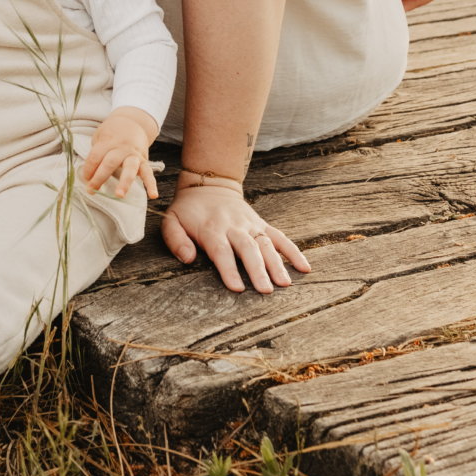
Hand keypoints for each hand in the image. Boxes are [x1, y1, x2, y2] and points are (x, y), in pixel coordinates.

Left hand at [80, 108, 159, 199]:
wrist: (132, 122)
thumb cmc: (112, 133)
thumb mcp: (100, 135)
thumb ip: (96, 152)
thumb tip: (89, 173)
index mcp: (108, 141)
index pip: (95, 156)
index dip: (88, 169)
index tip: (85, 179)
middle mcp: (121, 148)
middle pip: (110, 163)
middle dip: (99, 177)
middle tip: (92, 190)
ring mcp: (134, 155)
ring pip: (129, 169)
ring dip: (124, 183)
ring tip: (119, 195)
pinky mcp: (144, 161)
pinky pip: (149, 173)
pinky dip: (152, 185)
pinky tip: (153, 195)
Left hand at [162, 180, 309, 292]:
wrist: (209, 184)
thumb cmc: (188, 209)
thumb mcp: (171, 220)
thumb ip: (175, 239)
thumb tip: (187, 259)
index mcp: (211, 228)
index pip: (221, 250)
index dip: (229, 269)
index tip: (237, 287)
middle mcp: (234, 226)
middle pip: (248, 248)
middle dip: (257, 270)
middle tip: (266, 291)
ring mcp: (250, 225)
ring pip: (266, 244)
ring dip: (277, 264)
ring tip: (285, 283)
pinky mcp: (261, 225)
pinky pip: (280, 237)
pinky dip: (293, 251)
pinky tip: (304, 268)